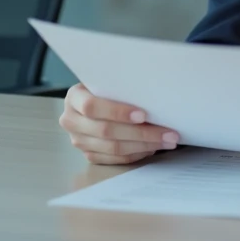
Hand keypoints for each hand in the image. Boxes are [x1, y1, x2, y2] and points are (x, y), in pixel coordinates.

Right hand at [59, 83, 179, 164]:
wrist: (94, 100)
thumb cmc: (107, 88)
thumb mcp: (109, 81)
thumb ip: (121, 88)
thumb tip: (153, 97)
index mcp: (74, 98)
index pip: (92, 106)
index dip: (117, 111)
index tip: (143, 114)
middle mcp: (71, 121)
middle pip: (106, 131)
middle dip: (141, 133)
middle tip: (168, 133)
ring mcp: (79, 141)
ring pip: (113, 148)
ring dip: (144, 145)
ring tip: (167, 141)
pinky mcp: (90, 155)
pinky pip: (115, 159)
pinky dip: (136, 154)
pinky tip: (153, 147)